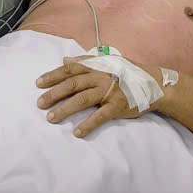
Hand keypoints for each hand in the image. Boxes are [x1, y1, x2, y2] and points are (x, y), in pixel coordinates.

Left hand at [35, 56, 159, 137]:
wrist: (154, 84)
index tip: (38, 83)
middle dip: (54, 94)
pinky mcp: (118, 106)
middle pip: (73, 84)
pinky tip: (77, 133)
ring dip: (65, 109)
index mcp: (97, 67)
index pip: (71, 69)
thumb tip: (65, 59)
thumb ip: (85, 61)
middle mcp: (101, 77)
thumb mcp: (107, 62)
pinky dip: (88, 124)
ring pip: (83, 99)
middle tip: (39, 104)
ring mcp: (110, 91)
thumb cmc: (127, 73)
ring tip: (51, 119)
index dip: (54, 75)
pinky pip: (101, 116)